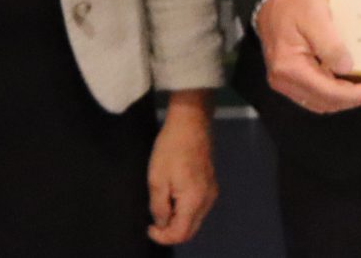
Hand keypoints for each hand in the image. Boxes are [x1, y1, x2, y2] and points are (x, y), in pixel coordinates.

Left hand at [145, 89, 217, 243]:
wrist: (190, 122)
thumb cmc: (170, 148)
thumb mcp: (156, 179)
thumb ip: (159, 207)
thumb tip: (161, 224)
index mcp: (194, 200)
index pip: (180, 234)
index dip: (162, 237)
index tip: (149, 228)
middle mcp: (207, 200)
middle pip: (190, 230)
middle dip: (170, 231)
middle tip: (153, 220)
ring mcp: (211, 191)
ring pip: (194, 220)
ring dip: (177, 220)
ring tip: (161, 204)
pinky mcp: (211, 183)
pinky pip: (198, 207)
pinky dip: (184, 209)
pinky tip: (173, 195)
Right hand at [256, 0, 360, 113]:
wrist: (272, 1)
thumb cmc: (294, 4)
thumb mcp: (315, 15)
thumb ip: (330, 44)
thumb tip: (346, 68)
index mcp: (289, 66)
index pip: (326, 92)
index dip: (352, 95)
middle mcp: (283, 80)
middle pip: (322, 102)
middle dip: (349, 100)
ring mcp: (283, 81)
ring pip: (317, 102)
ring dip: (340, 100)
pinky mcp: (287, 79)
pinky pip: (311, 95)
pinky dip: (330, 94)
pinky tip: (343, 86)